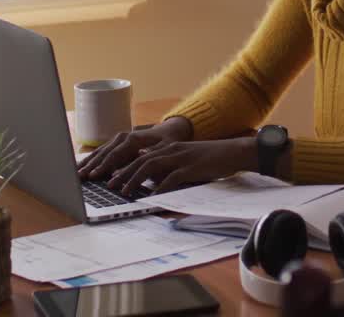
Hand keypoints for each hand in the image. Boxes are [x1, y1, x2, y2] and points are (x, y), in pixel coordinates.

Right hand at [76, 117, 191, 180]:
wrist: (170, 131)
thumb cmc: (169, 142)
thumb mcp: (166, 149)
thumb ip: (154, 154)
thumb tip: (142, 156)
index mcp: (133, 139)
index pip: (115, 155)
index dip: (104, 166)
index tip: (95, 176)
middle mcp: (123, 137)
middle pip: (104, 153)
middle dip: (91, 166)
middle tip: (80, 177)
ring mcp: (118, 139)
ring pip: (100, 152)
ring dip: (88, 162)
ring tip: (76, 173)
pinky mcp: (116, 143)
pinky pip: (101, 152)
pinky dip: (91, 160)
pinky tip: (82, 167)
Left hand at [109, 137, 256, 194]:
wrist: (234, 152)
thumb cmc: (210, 159)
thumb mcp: (185, 160)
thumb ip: (169, 167)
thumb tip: (151, 180)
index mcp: (168, 148)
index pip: (140, 155)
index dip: (123, 165)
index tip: (110, 176)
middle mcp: (171, 150)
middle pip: (140, 160)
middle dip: (122, 173)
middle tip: (110, 186)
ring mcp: (181, 157)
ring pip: (150, 166)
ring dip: (134, 179)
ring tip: (124, 192)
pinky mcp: (191, 167)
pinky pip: (172, 178)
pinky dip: (160, 187)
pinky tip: (152, 196)